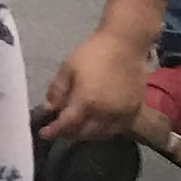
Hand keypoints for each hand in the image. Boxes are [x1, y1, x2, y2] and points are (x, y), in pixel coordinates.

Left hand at [38, 22, 152, 140]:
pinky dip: (106, 131)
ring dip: (88, 134)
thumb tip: (50, 108)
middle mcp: (106, 112)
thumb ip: (57, 90)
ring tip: (77, 129)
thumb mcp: (68, 67)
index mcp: (87, 101)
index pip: (68, 124)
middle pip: (85, 133)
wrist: (125, 45)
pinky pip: (119, 129)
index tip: (44, 134)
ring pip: (103, 134)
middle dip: (70, 133)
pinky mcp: (135, 110)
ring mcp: (123, 113)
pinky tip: (98, 124)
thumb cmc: (93, 53)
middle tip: (61, 130)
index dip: (55, 131)